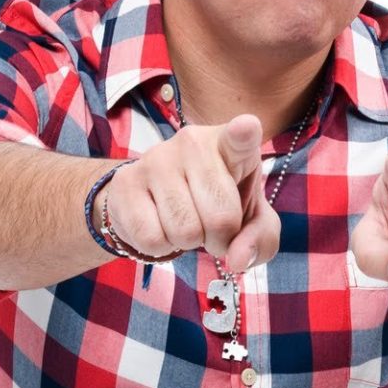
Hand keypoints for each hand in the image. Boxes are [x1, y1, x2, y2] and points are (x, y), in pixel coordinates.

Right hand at [101, 114, 278, 271]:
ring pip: (185, 231)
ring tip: (186, 222)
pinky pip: (151, 239)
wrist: (156, 198)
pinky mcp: (126, 182)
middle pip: (220, 217)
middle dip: (220, 239)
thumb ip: (261, 239)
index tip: (247, 127)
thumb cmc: (216, 203)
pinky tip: (160, 225)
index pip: (239, 137)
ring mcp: (156, 158)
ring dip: (189, 243)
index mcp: (230, 144)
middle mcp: (193, 143)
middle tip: (212, 229)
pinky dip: (161, 247)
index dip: (244, 133)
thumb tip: (237, 259)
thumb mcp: (250, 219)